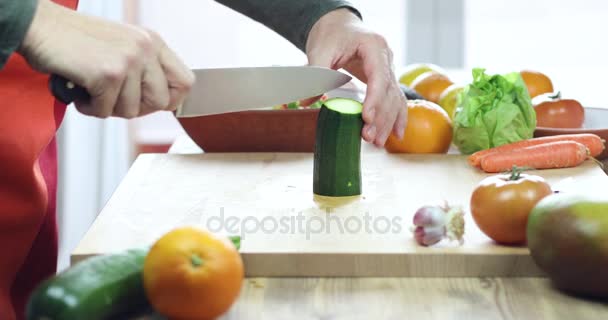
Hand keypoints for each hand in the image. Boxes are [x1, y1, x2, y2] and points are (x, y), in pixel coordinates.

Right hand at [18, 0, 193, 118]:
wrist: (40, 28)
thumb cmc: (76, 42)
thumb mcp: (123, 47)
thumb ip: (146, 69)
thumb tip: (165, 102)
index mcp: (153, 41)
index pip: (186, 82)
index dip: (169, 99)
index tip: (147, 101)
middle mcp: (146, 48)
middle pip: (162, 102)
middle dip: (136, 108)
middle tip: (113, 99)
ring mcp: (129, 60)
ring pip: (133, 110)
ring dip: (108, 108)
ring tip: (92, 89)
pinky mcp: (109, 74)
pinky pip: (106, 111)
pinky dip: (89, 108)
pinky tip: (79, 90)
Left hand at [306, 9, 406, 145]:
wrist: (338, 25)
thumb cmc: (331, 35)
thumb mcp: (320, 50)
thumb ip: (315, 74)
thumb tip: (305, 102)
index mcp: (373, 46)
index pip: (379, 76)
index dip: (374, 99)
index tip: (366, 118)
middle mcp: (386, 58)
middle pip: (389, 91)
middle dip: (380, 117)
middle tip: (368, 137)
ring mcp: (389, 69)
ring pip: (394, 98)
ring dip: (387, 122)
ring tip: (376, 142)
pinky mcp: (385, 80)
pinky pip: (395, 100)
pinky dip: (396, 118)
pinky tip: (397, 135)